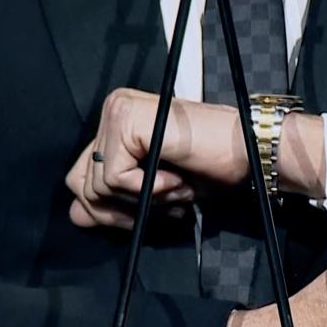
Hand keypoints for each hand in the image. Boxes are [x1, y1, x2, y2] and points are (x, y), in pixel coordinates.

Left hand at [65, 88, 247, 228]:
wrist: (248, 150)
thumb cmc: (212, 166)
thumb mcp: (154, 190)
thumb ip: (114, 199)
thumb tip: (77, 216)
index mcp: (118, 122)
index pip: (83, 175)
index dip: (109, 207)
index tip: (147, 213)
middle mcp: (114, 110)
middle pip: (81, 182)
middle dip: (119, 209)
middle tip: (163, 205)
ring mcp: (118, 112)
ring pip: (97, 184)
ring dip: (142, 198)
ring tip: (177, 186)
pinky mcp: (127, 121)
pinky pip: (114, 178)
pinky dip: (148, 189)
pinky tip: (176, 177)